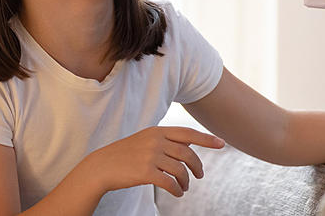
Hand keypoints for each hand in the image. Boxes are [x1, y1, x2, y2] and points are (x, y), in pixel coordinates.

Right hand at [87, 126, 224, 197]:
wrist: (102, 166)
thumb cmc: (126, 154)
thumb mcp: (146, 140)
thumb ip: (166, 140)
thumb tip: (190, 145)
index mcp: (157, 131)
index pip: (188, 134)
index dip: (206, 139)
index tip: (222, 143)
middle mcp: (156, 141)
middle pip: (187, 154)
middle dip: (197, 167)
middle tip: (199, 176)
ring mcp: (150, 156)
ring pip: (180, 170)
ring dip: (186, 181)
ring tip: (184, 187)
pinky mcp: (146, 172)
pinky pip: (170, 182)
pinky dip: (177, 189)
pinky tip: (177, 192)